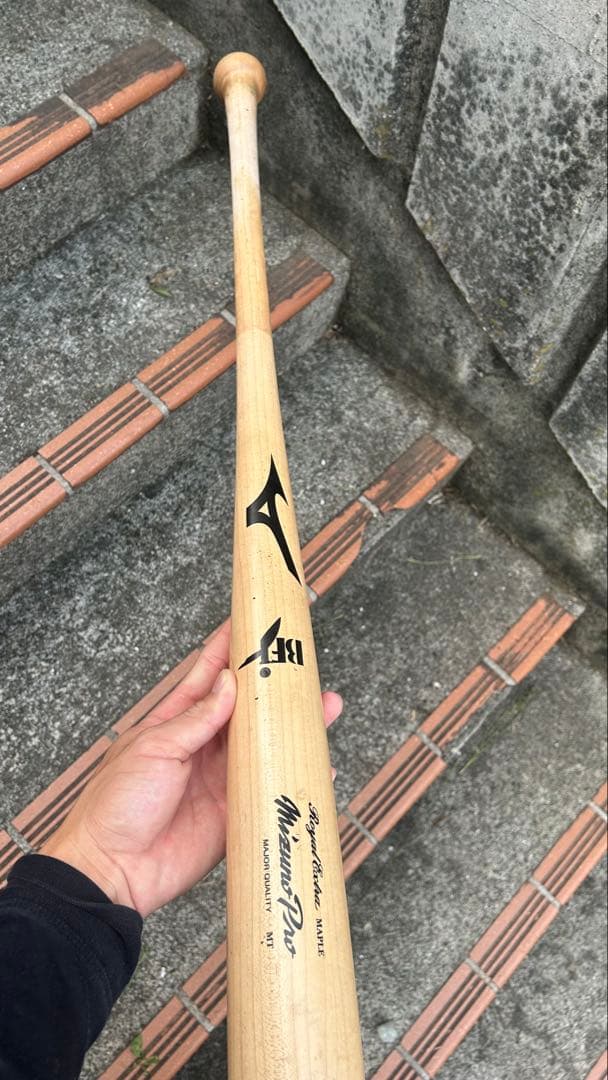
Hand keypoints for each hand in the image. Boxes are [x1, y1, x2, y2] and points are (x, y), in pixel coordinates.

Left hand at [41, 622, 342, 916]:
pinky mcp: (235, 815)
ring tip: (327, 708)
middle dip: (277, 688)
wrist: (112, 870)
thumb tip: (230, 684)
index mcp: (176, 723)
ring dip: (294, 729)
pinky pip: (271, 792)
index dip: (231, 648)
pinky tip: (320, 768)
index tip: (254, 622)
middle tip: (306, 666)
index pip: (209, 675)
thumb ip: (197, 719)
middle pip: (248, 710)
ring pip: (267, 746)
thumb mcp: (155, 748)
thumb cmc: (117, 803)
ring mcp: (222, 780)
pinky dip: (296, 779)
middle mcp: (203, 747)